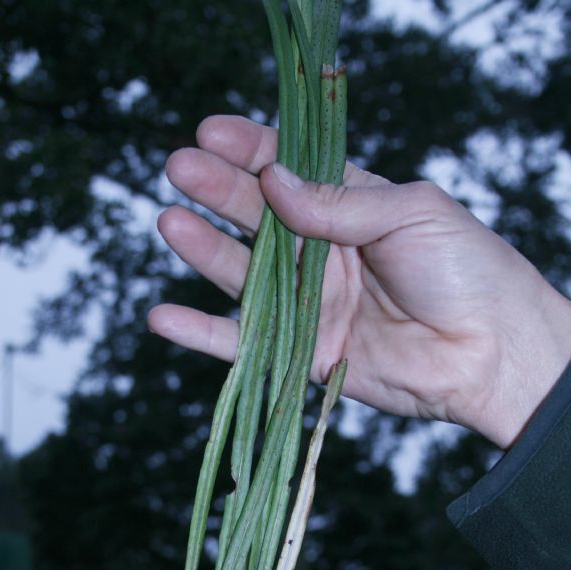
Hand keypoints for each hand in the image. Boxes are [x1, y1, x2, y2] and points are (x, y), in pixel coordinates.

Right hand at [148, 115, 570, 447]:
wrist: (488, 352)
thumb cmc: (465, 269)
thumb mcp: (409, 214)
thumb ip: (340, 203)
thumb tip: (274, 181)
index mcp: (352, 207)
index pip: (290, 170)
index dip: (250, 149)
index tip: (211, 133)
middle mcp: (323, 252)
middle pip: (258, 218)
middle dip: (218, 191)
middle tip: (179, 168)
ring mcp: (311, 303)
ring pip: (244, 275)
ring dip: (204, 250)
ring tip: (169, 223)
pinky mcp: (303, 354)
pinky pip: (244, 343)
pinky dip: (202, 335)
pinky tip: (163, 316)